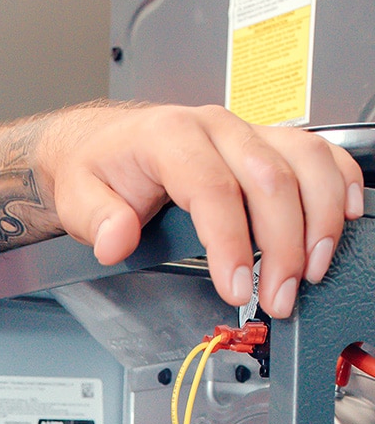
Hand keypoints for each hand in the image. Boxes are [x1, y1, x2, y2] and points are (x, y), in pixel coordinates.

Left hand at [43, 104, 364, 317]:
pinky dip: (339, 182)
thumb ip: (97, 220)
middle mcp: (215, 128)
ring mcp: (244, 132)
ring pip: (305, 162)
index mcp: (170, 138)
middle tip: (279, 295)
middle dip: (283, 246)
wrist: (100, 144)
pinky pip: (317, 152)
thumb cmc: (95, 168)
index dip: (231, 243)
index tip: (237, 287)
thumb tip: (116, 241)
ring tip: (312, 270)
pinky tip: (345, 216)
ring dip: (319, 220)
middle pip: (270, 180)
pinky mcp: (263, 142)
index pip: (214, 190)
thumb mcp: (77, 196)